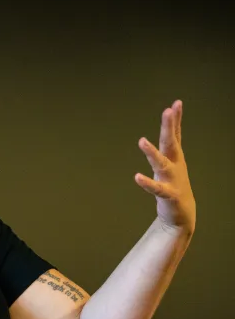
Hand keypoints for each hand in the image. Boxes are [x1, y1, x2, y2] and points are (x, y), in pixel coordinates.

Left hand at [135, 99, 195, 234]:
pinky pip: (157, 188)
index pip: (175, 135)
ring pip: (161, 164)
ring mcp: (172, 180)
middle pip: (171, 143)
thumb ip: (169, 147)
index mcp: (174, 158)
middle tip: (167, 111)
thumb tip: (169, 127)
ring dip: (152, 153)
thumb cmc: (173, 185)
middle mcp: (174, 165)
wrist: (181, 215)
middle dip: (169, 127)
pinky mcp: (168, 195)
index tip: (176, 103)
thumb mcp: (172, 163)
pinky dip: (147, 183)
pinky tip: (137, 177)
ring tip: (142, 141)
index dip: (176, 120)